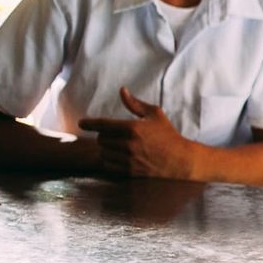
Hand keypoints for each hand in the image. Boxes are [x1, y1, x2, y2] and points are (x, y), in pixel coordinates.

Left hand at [79, 88, 198, 178]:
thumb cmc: (168, 135)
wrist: (180, 161)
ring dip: (107, 149)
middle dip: (105, 136)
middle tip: (114, 136)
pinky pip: (108, 165)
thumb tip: (122, 90)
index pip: (104, 124)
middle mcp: (129, 144)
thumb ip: (135, 104)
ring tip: (118, 147)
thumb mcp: (155, 115)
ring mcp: (128, 160)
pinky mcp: (129, 172)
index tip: (82, 123)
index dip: (90, 123)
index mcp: (133, 128)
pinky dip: (110, 161)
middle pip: (101, 139)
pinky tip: (119, 157)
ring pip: (103, 153)